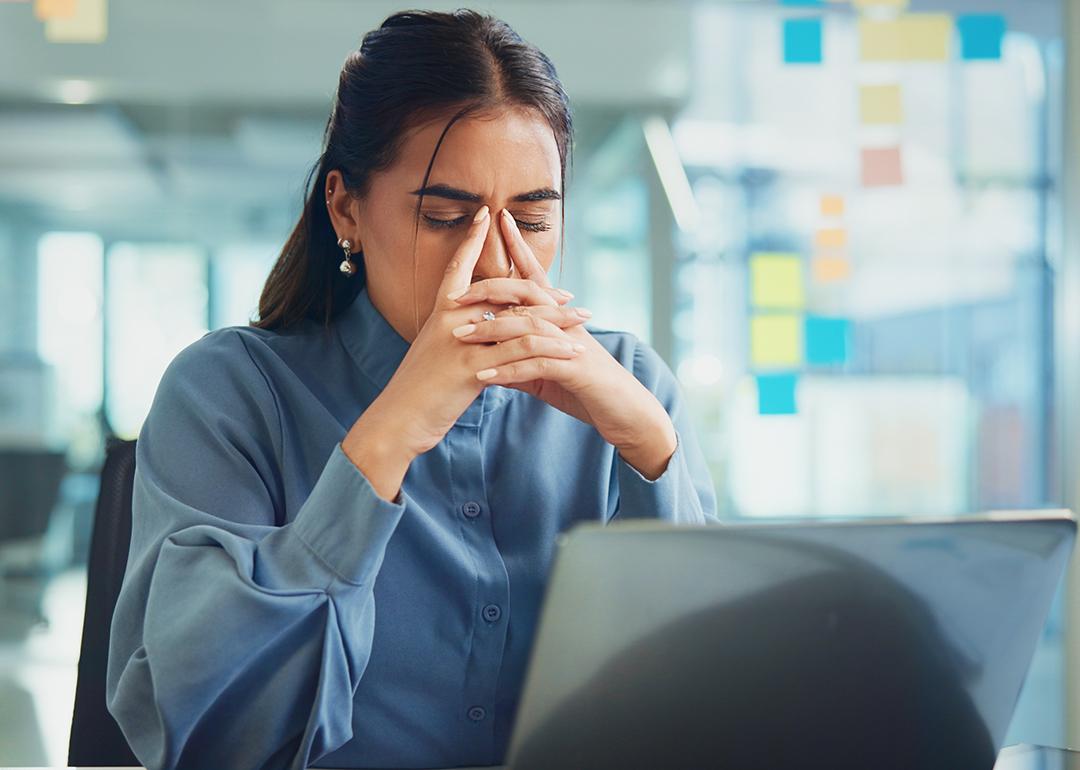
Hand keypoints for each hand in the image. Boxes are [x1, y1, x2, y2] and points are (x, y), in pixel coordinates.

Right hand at [361, 205, 589, 460]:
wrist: (398, 419)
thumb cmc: (418, 390)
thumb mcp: (436, 353)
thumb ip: (458, 335)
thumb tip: (479, 327)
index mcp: (441, 312)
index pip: (459, 267)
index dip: (472, 239)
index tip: (488, 214)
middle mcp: (451, 319)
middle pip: (504, 291)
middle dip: (542, 291)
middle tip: (569, 294)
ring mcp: (462, 342)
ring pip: (521, 320)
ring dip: (559, 319)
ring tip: (583, 321)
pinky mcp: (473, 368)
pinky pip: (522, 352)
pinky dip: (552, 350)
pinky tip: (571, 352)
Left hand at [450, 208, 677, 470]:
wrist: (625, 412)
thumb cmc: (586, 390)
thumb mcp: (546, 373)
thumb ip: (518, 361)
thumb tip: (486, 361)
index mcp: (559, 319)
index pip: (534, 276)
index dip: (518, 248)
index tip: (498, 221)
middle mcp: (566, 323)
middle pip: (526, 294)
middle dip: (491, 288)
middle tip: (456, 294)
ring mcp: (571, 343)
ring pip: (527, 326)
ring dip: (491, 330)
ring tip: (459, 336)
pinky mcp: (574, 369)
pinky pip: (536, 364)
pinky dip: (509, 371)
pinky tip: (484, 377)